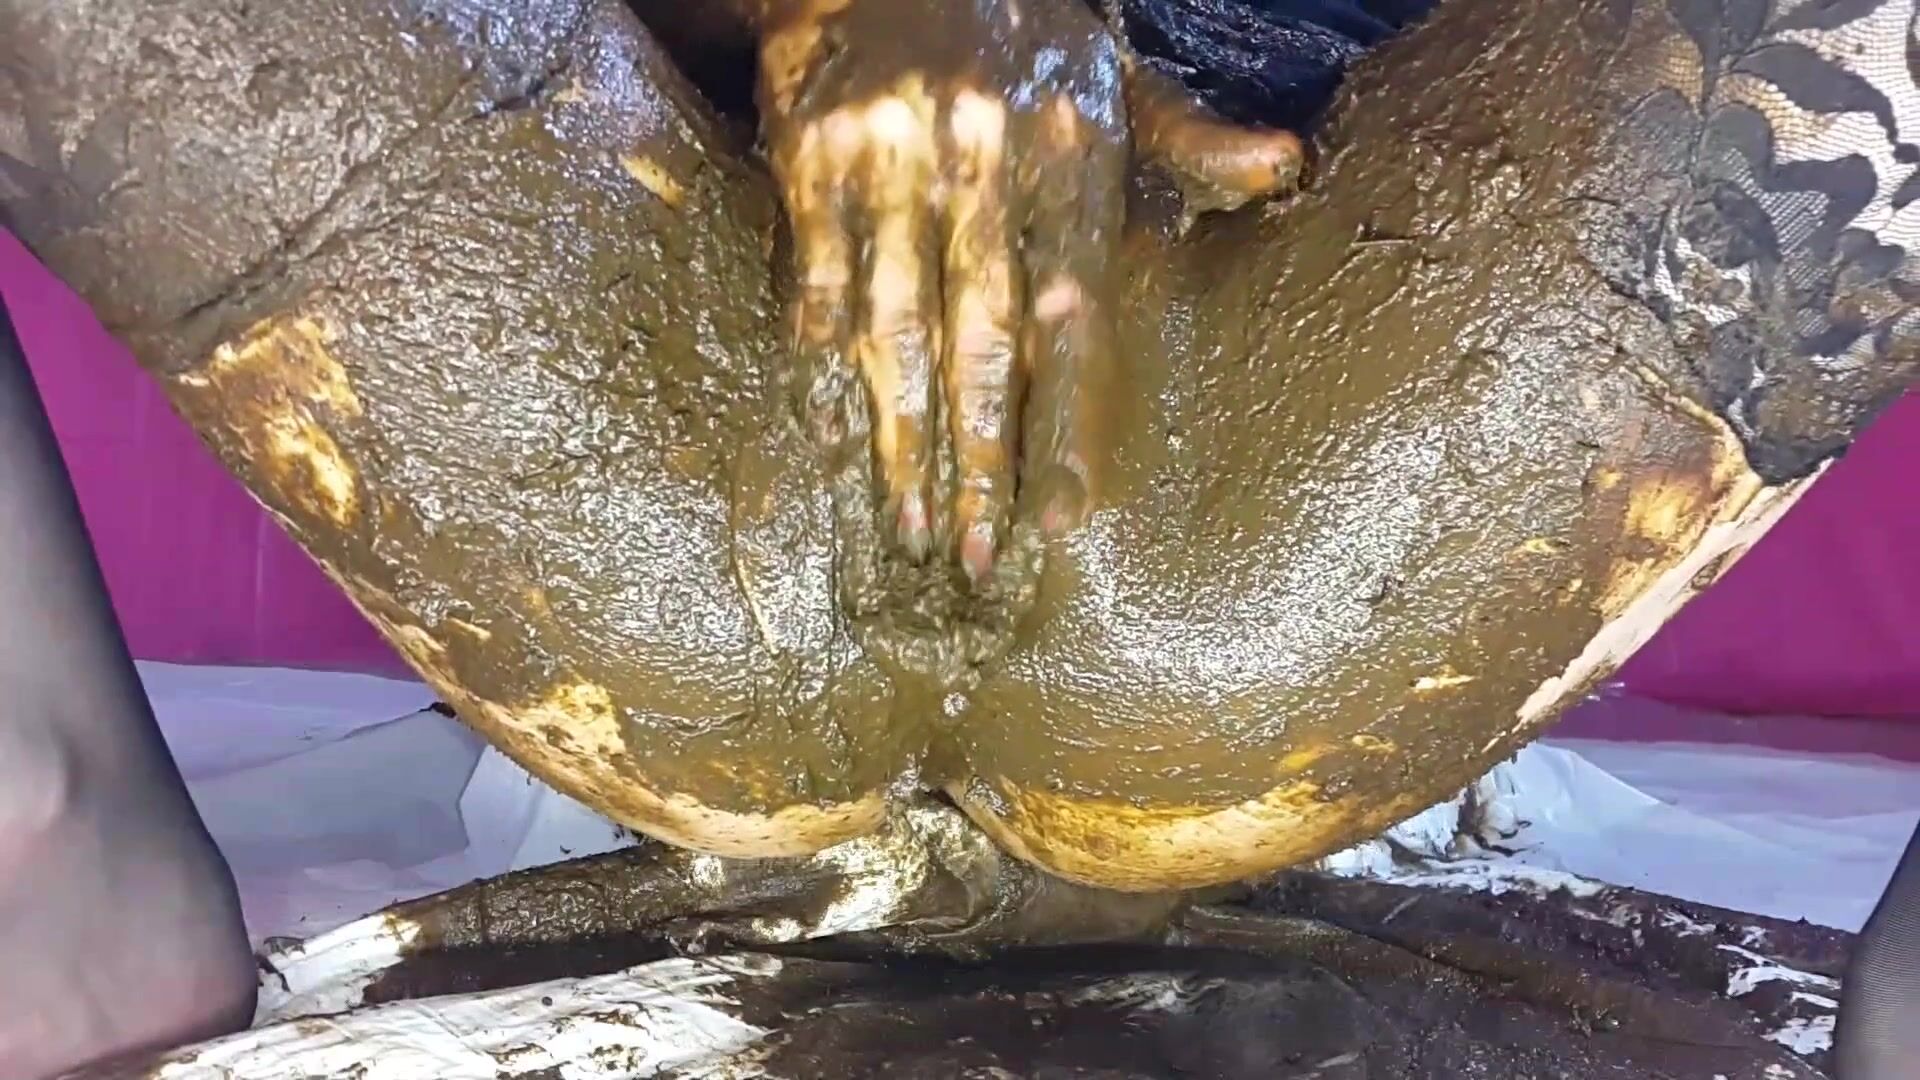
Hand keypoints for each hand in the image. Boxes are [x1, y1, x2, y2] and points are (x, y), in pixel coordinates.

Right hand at [758, 0, 1301, 580]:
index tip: (1061, 518)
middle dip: (976, 463)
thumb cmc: (1018, 26)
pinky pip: (815, 275)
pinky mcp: (816, 153)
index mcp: (1072, 155)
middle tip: (972, 560)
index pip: (1074, 318)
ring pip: (897, 324)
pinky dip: (818, 356)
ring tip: (907, 526)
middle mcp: (984, 162)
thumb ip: (1188, 136)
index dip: (1065, 423)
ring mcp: (894, 159)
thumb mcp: (1112, 71)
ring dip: (899, 435)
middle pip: (981, 344)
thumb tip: (1285, 166)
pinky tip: (827, 429)